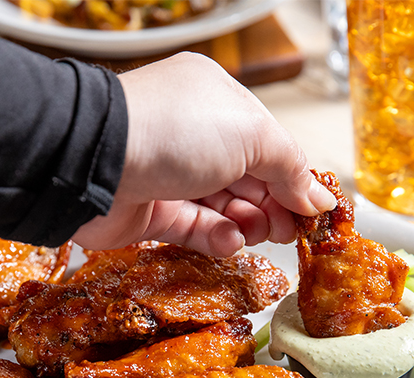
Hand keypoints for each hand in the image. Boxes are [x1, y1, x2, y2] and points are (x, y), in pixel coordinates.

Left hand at [72, 52, 335, 256]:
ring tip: (264, 234)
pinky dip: (218, 237)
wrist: (96, 161)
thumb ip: (290, 166)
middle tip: (293, 231)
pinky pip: (195, 228)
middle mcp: (191, 135)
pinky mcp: (150, 213)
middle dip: (275, 205)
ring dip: (249, 223)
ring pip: (223, 206)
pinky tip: (233, 240)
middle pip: (247, 178)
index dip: (293, 177)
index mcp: (215, 102)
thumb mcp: (251, 133)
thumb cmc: (172, 129)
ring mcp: (169, 175)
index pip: (266, 143)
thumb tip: (318, 197)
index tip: (314, 210)